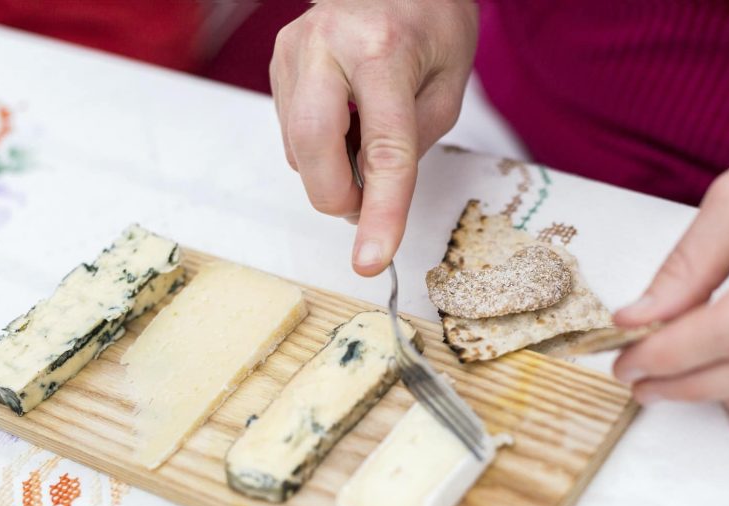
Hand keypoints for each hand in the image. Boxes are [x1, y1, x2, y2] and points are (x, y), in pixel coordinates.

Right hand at [271, 0, 477, 274]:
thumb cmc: (432, 23)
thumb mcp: (449, 86)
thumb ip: (413, 144)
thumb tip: (371, 195)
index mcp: (383, 50)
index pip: (383, 150)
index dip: (380, 212)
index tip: (372, 259)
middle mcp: (327, 45)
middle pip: (313, 152)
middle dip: (339, 197)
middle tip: (368, 202)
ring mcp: (293, 51)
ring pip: (298, 149)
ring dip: (332, 170)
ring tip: (366, 138)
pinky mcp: (278, 62)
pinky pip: (291, 133)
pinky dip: (320, 148)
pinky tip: (345, 121)